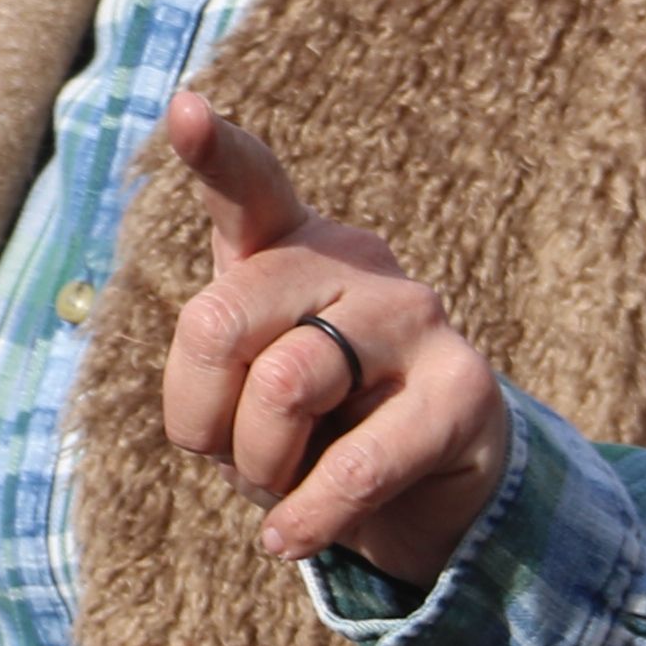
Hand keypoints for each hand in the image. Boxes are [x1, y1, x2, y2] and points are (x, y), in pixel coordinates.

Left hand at [154, 95, 512, 584]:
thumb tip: (229, 402)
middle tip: (233, 453)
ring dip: (260, 467)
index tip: (183, 108)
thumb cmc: (310, 431)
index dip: (213, 150)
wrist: (425, 491)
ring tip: (282, 488)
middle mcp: (354, 261)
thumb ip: (217, 369)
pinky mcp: (462, 390)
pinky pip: (356, 462)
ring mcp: (415, 317)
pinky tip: (292, 537)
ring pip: (285, 386)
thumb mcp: (241, 395)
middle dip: (204, 417)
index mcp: (287, 248)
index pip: (247, 188)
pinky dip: (309, 515)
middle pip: (220, 321)